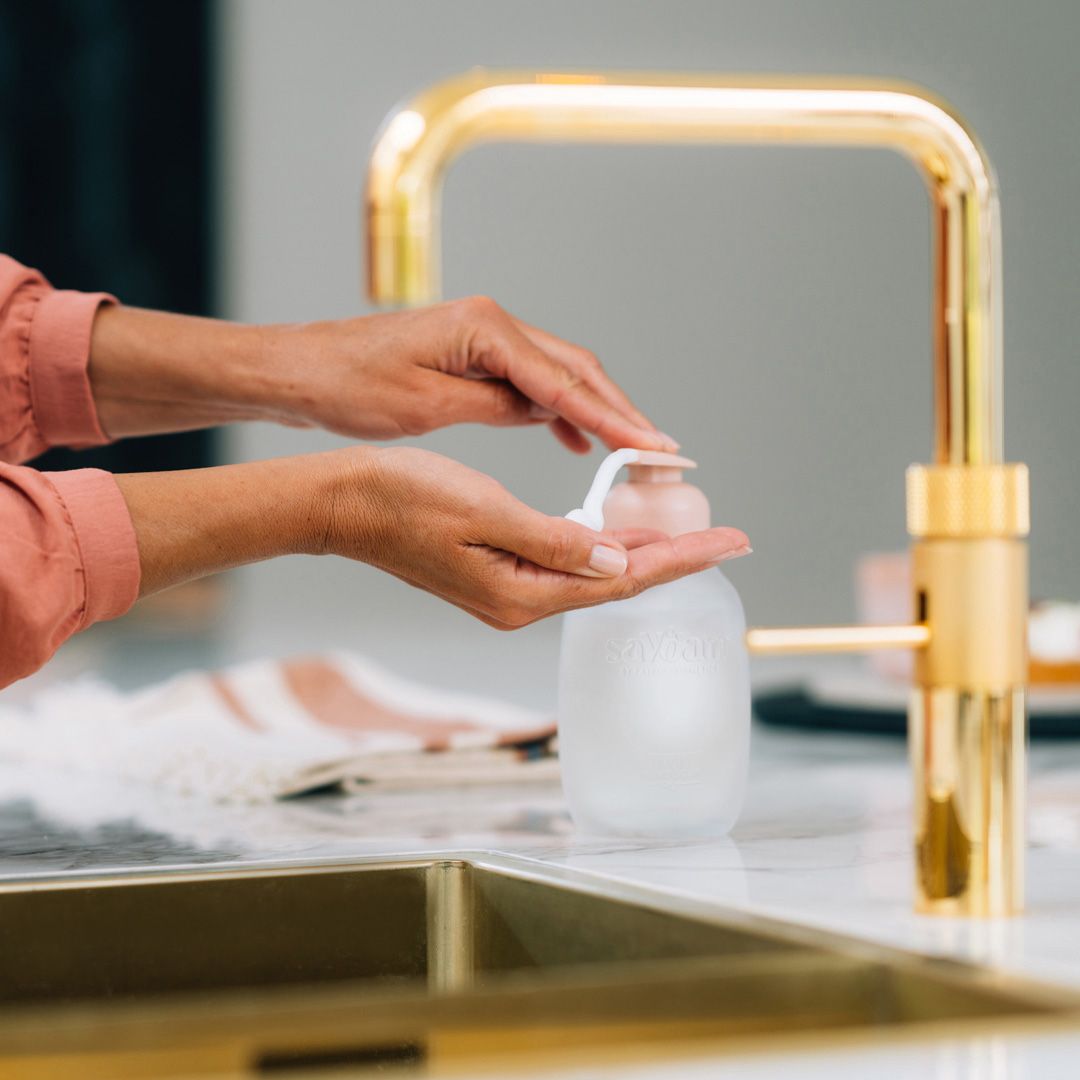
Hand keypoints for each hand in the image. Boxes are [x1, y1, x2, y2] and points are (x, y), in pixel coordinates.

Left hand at [89, 298, 676, 452]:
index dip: (614, 417)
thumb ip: (495, 405)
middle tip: (661, 451)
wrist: (303, 370)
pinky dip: (557, 410)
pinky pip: (530, 382)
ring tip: (631, 450)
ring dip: (595, 411)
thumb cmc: (349, 386)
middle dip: (621, 411)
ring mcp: (485, 336)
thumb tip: (549, 411)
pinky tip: (573, 440)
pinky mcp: (474, 354)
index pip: (566, 380)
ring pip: (559, 374)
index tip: (652, 446)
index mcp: (486, 329)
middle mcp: (494, 323)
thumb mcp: (426, 406)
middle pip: (577, 369)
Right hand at [313, 447, 749, 628]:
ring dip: (642, 555)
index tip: (734, 542)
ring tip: (691, 536)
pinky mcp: (496, 577)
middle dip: (676, 560)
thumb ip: (554, 541)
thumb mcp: (484, 511)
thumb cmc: (402, 497)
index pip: (622, 581)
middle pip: (616, 585)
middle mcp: (519, 603)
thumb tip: (618, 564)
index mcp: (521, 592)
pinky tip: (621, 536)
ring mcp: (507, 594)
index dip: (683, 559)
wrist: (343, 504)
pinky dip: (601, 550)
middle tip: (731, 538)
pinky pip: (565, 568)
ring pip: (593, 577)